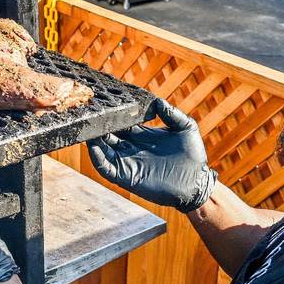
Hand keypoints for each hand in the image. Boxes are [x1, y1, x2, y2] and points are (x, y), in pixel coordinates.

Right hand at [87, 98, 215, 212]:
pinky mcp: (126, 177)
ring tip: (86, 126)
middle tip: (90, 111)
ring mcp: (127, 162)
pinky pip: (105, 167)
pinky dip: (97, 157)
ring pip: (103, 148)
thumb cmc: (193, 156)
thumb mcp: (185, 128)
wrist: (196, 183)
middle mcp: (131, 147)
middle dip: (98, 124)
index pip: (121, 122)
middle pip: (108, 133)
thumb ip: (171, 114)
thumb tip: (157, 101)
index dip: (113, 113)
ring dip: (93, 139)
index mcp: (142, 135)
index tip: (105, 100)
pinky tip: (93, 146)